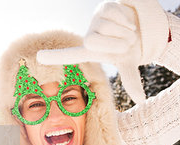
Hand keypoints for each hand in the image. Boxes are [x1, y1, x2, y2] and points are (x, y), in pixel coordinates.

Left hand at [37, 0, 168, 103]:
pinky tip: (128, 20)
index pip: (71, 55)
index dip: (55, 57)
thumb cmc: (129, 45)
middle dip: (116, 44)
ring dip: (125, 32)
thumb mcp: (129, 62)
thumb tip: (141, 100)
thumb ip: (131, 81)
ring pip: (107, 27)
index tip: (38, 57)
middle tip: (126, 43)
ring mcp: (95, 20)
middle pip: (92, 42)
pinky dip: (127, 20)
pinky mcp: (103, 7)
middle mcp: (90, 36)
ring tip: (128, 32)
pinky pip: (115, 15)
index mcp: (92, 51)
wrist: (141, 23)